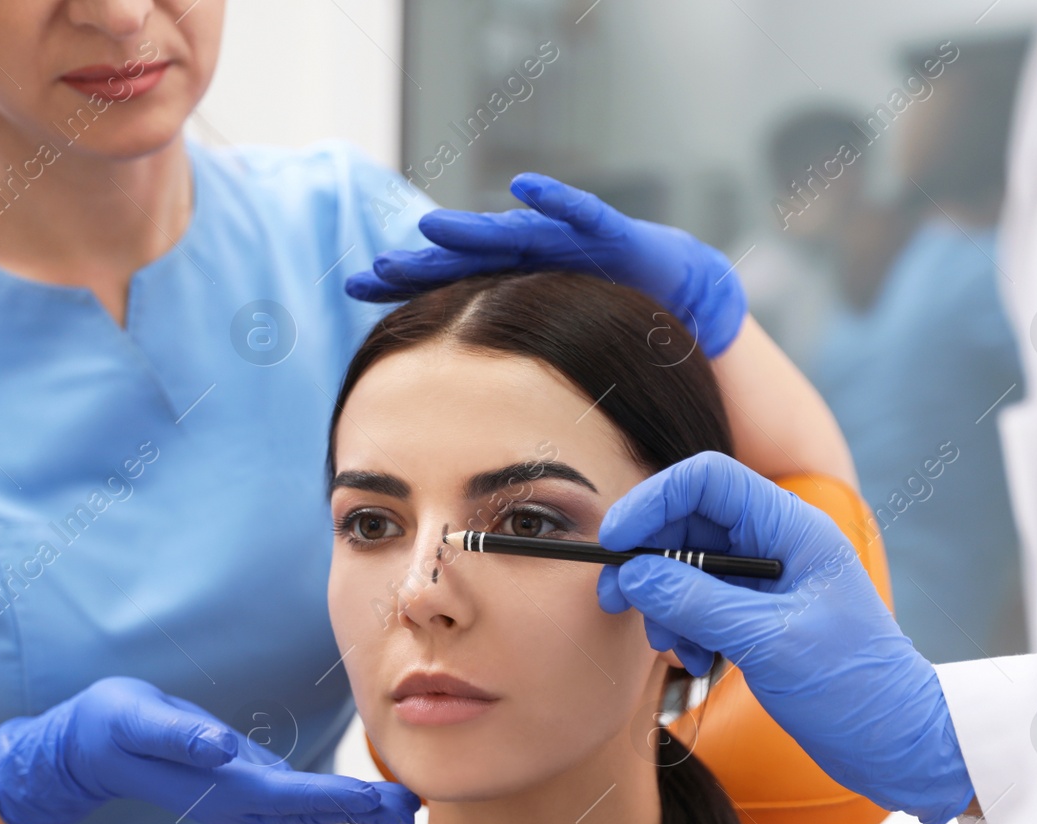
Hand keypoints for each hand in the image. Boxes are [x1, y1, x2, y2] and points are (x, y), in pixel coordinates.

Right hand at [0, 677, 419, 823]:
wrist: (82, 748)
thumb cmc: (107, 727)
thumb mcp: (135, 721)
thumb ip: (178, 735)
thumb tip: (221, 747)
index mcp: (217, 787)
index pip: (290, 794)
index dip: (339, 797)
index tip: (382, 800)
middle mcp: (233, 800)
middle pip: (308, 808)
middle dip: (362, 810)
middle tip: (416, 810)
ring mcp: (235, 795)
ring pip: (304, 806)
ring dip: (353, 807)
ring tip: (402, 807)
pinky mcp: (236, 781)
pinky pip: (292, 796)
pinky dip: (328, 797)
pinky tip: (357, 796)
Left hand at [345, 173, 747, 355]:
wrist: (682, 303)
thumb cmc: (611, 331)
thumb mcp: (552, 359)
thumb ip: (511, 380)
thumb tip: (466, 424)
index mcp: (510, 288)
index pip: (444, 281)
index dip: (401, 282)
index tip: (353, 286)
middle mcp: (530, 258)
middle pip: (463, 255)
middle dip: (421, 260)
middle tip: (376, 267)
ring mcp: (567, 242)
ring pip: (511, 234)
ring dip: (472, 230)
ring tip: (431, 228)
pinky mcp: (611, 233)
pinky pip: (580, 214)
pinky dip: (554, 199)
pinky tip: (525, 186)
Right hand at [596, 452, 973, 823]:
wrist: (895, 742)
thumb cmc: (854, 686)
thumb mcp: (767, 641)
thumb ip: (696, 602)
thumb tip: (633, 576)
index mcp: (791, 529)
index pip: (708, 481)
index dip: (654, 500)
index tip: (616, 540)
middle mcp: (775, 544)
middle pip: (689, 523)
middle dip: (649, 562)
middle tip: (616, 601)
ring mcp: (765, 581)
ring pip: (687, 567)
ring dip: (665, 605)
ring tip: (674, 649)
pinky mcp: (756, 616)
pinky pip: (699, 604)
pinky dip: (684, 630)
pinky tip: (697, 662)